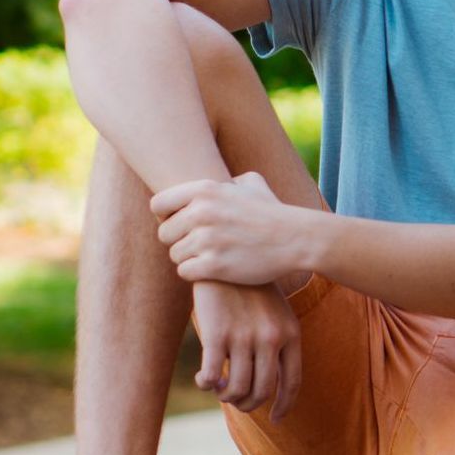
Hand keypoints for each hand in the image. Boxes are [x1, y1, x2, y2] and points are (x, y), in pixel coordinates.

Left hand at [152, 172, 299, 286]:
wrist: (296, 238)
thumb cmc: (273, 212)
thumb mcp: (251, 183)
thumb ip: (226, 181)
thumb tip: (215, 182)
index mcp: (205, 189)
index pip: (158, 204)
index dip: (167, 217)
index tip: (181, 225)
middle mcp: (201, 212)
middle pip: (165, 234)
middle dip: (180, 241)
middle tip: (201, 246)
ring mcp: (207, 239)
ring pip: (175, 255)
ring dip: (190, 259)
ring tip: (211, 257)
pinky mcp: (214, 265)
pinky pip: (185, 272)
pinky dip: (197, 274)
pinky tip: (214, 269)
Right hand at [192, 279, 300, 420]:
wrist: (225, 253)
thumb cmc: (249, 286)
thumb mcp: (275, 310)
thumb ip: (277, 341)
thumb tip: (267, 383)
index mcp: (290, 333)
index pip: (292, 382)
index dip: (284, 405)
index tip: (275, 418)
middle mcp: (270, 339)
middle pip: (261, 391)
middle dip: (247, 402)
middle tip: (234, 398)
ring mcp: (244, 337)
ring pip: (236, 390)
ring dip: (226, 396)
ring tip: (219, 388)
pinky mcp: (216, 335)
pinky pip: (211, 377)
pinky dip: (207, 385)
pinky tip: (203, 379)